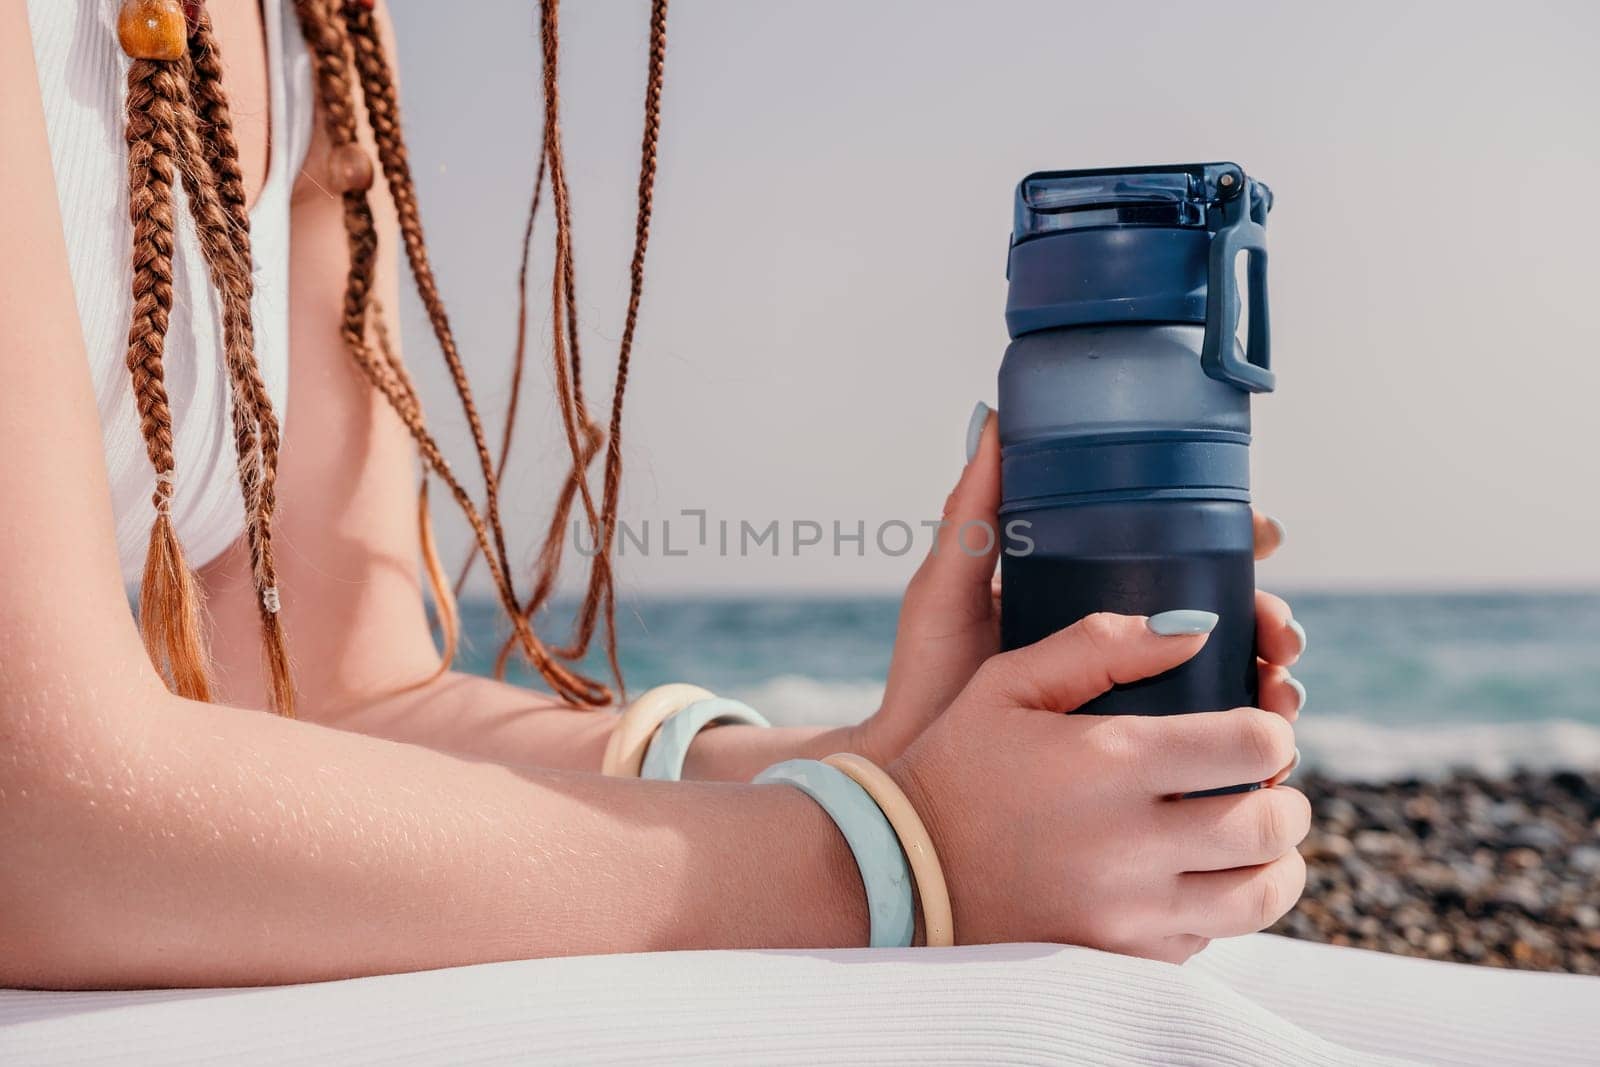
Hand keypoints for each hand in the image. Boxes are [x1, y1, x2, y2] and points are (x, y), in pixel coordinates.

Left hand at [855, 405, 1305, 764]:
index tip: (1263, 533)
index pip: (1178, 550)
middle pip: (1222, 612)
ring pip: (1231, 676)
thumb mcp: (947, 590)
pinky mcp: (1140, 757)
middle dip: (1268, 614)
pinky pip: (1212, 745)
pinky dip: (1250, 743)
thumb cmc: (926, 682)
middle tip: (1277, 630)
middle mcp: (1121, 640)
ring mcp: (1135, 699)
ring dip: (1273, 675)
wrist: (915, 789)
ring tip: (1278, 686)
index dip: (1233, 537)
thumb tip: (995, 417)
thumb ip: (972, 514)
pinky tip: (1266, 754)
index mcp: (1089, 589)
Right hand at [889, 611, 1308, 961]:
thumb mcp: (1008, 682)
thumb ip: (1100, 644)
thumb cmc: (957, 763)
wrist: (900, 869)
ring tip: (1258, 840)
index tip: (1259, 727)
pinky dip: (1222, 907)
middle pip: (1270, 823)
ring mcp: (1129, 911)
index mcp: (1110, 761)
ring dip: (1278, 862)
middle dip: (1287, 797)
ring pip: (1259, 895)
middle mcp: (1129, 842)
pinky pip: (1211, 938)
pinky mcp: (1121, 957)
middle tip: (1269, 785)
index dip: (1273, 728)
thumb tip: (1198, 628)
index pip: (1253, 744)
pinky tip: (1196, 878)